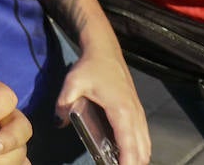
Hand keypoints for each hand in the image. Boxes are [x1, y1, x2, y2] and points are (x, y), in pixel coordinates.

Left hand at [56, 45, 150, 164]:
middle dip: (133, 162)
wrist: (105, 50)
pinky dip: (140, 148)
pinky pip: (143, 135)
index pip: (128, 142)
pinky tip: (130, 155)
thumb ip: (64, 103)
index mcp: (121, 110)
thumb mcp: (73, 82)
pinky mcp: (137, 110)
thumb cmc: (91, 66)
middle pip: (141, 147)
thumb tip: (58, 123)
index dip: (127, 160)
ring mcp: (138, 112)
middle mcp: (134, 114)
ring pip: (145, 143)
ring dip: (138, 157)